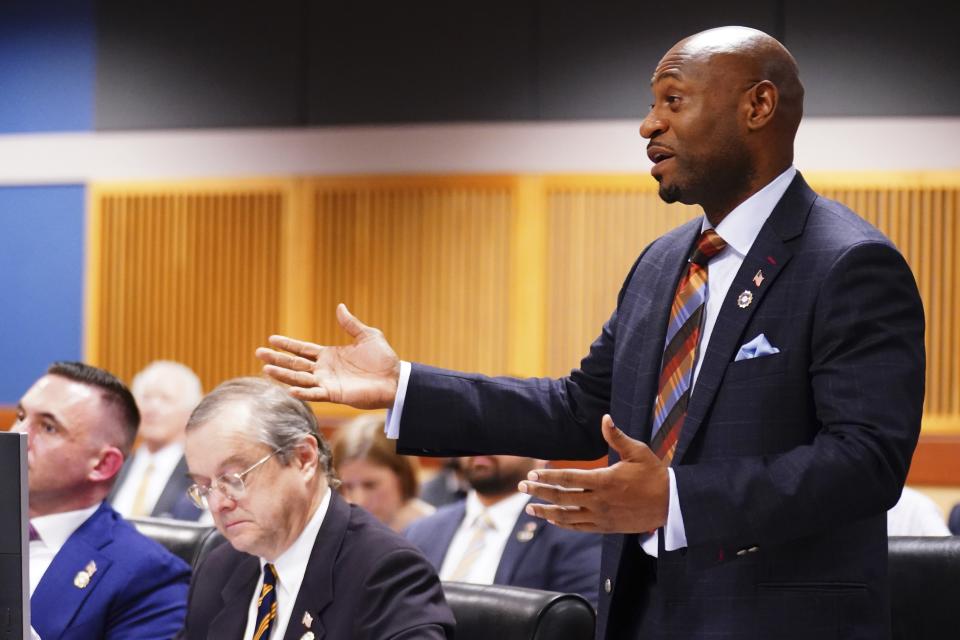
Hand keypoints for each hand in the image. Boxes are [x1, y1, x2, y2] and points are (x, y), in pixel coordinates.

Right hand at [255, 303, 400, 408]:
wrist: (395, 379)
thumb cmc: (383, 359)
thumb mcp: (367, 336)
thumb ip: (351, 324)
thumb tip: (340, 306)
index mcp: (329, 355)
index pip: (303, 349)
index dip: (287, 344)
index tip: (270, 339)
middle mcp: (324, 369)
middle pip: (295, 363)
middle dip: (277, 358)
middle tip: (258, 353)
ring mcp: (327, 382)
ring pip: (299, 378)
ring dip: (283, 374)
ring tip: (265, 369)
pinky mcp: (334, 394)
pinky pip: (314, 394)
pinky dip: (302, 392)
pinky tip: (289, 389)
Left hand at [518, 415, 668, 532]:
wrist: (671, 504)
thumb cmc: (654, 475)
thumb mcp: (638, 452)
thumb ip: (617, 437)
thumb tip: (605, 418)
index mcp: (604, 480)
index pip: (568, 479)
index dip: (547, 477)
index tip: (532, 474)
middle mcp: (599, 501)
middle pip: (561, 497)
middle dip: (538, 492)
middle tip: (521, 487)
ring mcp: (601, 516)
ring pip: (566, 516)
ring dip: (546, 511)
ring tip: (529, 508)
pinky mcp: (606, 527)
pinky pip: (579, 527)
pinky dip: (562, 523)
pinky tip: (551, 519)